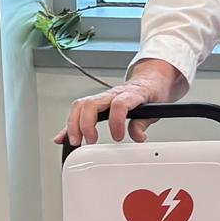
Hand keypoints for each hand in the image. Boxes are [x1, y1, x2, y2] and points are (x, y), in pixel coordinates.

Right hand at [57, 58, 181, 146]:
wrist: (149, 80)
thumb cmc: (151, 92)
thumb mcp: (156, 109)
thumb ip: (144, 123)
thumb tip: (137, 137)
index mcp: (131, 94)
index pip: (119, 105)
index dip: (116, 122)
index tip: (118, 137)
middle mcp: (112, 94)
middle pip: (91, 104)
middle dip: (85, 124)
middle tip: (89, 141)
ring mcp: (102, 97)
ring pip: (80, 105)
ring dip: (74, 124)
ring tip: (75, 141)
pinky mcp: (96, 103)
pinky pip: (78, 111)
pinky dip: (70, 125)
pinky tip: (63, 136)